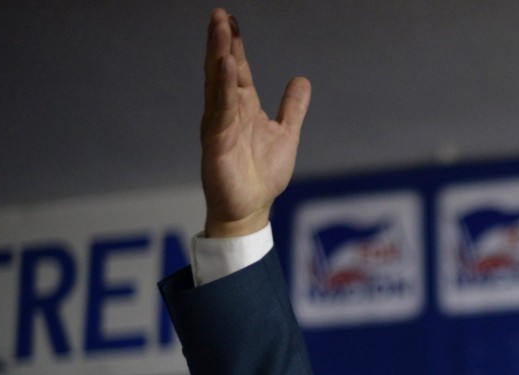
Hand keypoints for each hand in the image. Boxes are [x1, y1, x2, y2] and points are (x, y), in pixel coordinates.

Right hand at [200, 8, 310, 237]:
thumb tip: (302, 80)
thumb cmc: (261, 176)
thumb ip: (292, 108)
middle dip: (222, 42)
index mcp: (242, 108)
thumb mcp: (285, 134)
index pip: (237, 70)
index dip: (235, 45)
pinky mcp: (217, 142)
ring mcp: (220, 125)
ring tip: (220, 29)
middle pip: (223, 70)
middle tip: (219, 14)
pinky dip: (223, 88)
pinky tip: (226, 66)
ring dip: (219, 55)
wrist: (249, 211)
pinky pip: (220, 110)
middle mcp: (227, 112)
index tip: (230, 20)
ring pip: (218, 84)